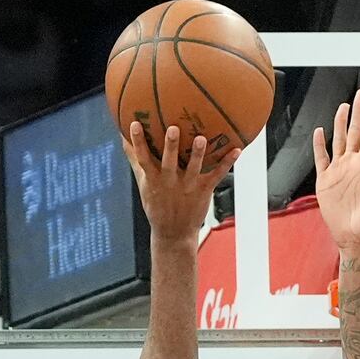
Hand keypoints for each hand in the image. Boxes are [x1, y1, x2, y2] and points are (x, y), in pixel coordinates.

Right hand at [123, 123, 239, 243]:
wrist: (174, 234)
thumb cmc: (157, 204)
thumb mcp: (143, 183)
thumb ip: (135, 159)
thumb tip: (122, 135)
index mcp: (154, 179)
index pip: (143, 158)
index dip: (138, 142)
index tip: (134, 124)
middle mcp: (170, 182)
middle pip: (169, 161)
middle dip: (171, 146)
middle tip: (173, 128)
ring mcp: (188, 186)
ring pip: (194, 168)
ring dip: (198, 154)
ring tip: (202, 139)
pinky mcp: (204, 191)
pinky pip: (217, 175)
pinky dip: (227, 163)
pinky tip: (237, 149)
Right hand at [313, 89, 359, 252]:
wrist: (355, 240)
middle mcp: (352, 166)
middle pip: (354, 132)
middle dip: (357, 112)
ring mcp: (338, 173)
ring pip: (338, 141)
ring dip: (339, 124)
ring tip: (343, 106)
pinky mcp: (324, 182)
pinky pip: (321, 159)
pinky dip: (319, 145)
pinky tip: (320, 132)